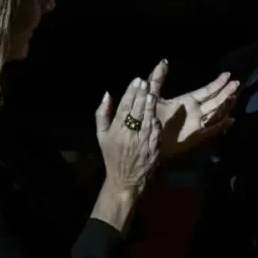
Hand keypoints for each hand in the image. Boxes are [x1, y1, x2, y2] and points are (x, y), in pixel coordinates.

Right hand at [95, 77, 161, 193]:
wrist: (126, 178)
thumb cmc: (112, 155)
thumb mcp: (102, 135)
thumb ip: (102, 113)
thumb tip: (107, 94)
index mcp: (117, 129)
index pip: (125, 106)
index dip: (131, 92)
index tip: (137, 80)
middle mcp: (130, 133)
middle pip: (138, 109)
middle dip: (141, 94)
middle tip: (144, 82)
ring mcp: (143, 139)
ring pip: (148, 117)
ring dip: (150, 104)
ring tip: (150, 93)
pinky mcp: (154, 145)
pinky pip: (155, 128)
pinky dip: (155, 118)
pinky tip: (155, 110)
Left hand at [147, 60, 238, 156]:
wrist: (145, 137)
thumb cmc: (149, 117)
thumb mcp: (153, 95)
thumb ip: (157, 79)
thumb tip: (163, 61)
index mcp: (187, 100)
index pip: (206, 90)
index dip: (217, 83)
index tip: (227, 74)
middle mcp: (195, 111)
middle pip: (215, 100)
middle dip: (226, 92)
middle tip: (236, 83)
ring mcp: (197, 123)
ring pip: (216, 113)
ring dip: (226, 105)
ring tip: (235, 96)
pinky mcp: (196, 136)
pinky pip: (212, 130)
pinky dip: (222, 126)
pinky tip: (231, 120)